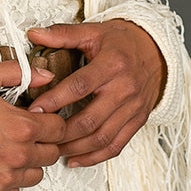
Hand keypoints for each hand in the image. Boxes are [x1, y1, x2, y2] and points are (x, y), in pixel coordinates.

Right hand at [0, 59, 68, 190]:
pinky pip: (16, 190)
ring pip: (37, 174)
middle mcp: (19, 155)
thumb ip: (19, 73)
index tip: (39, 120)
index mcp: (22, 127)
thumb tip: (46, 75)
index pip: (59, 129)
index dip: (51, 122)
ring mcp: (7, 177)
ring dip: (29, 162)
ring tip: (9, 149)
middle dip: (43, 142)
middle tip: (24, 134)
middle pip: (52, 153)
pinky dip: (11, 179)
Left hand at [25, 20, 166, 167]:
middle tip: (39, 135)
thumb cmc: (122, 42)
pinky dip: (95, 156)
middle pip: (90, 119)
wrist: (156, 51)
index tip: (35, 109)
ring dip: (75, 148)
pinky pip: (116, 145)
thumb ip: (63, 34)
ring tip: (52, 148)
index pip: (80, 86)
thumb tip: (34, 33)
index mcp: (112, 65)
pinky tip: (76, 159)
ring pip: (102, 137)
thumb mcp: (94, 31)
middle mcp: (125, 89)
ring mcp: (133, 108)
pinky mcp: (138, 121)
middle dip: (61, 132)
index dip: (55, 100)